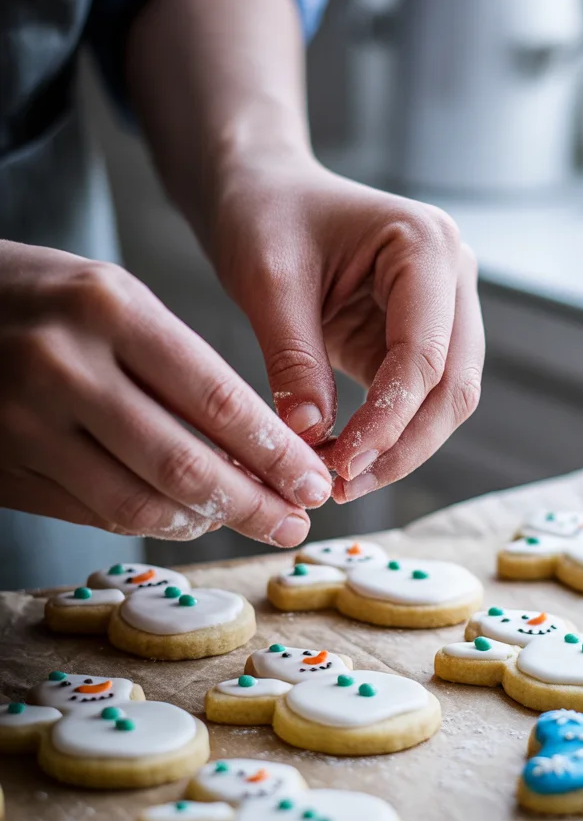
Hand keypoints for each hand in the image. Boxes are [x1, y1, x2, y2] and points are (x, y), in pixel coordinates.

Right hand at [0, 241, 331, 543]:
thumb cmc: (47, 298)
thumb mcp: (115, 299)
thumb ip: (180, 369)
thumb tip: (258, 453)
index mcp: (110, 308)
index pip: (216, 399)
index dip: (275, 453)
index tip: (314, 481)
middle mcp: (64, 366)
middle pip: (182, 463)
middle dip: (252, 503)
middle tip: (293, 522)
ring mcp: (23, 422)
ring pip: (137, 503)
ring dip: (202, 522)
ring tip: (244, 520)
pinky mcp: (1, 465)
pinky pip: (92, 513)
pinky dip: (149, 522)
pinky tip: (184, 517)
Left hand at [211, 159, 484, 502]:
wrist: (263, 189)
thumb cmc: (264, 214)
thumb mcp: (267, 281)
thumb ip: (293, 359)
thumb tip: (309, 441)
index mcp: (426, 245)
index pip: (425, 353)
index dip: (389, 419)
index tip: (340, 466)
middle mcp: (452, 275)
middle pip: (454, 385)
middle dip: (404, 444)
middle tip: (343, 486)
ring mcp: (444, 306)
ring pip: (447, 400)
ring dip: (401, 447)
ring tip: (341, 481)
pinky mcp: (421, 335)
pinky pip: (420, 398)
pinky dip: (389, 434)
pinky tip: (345, 459)